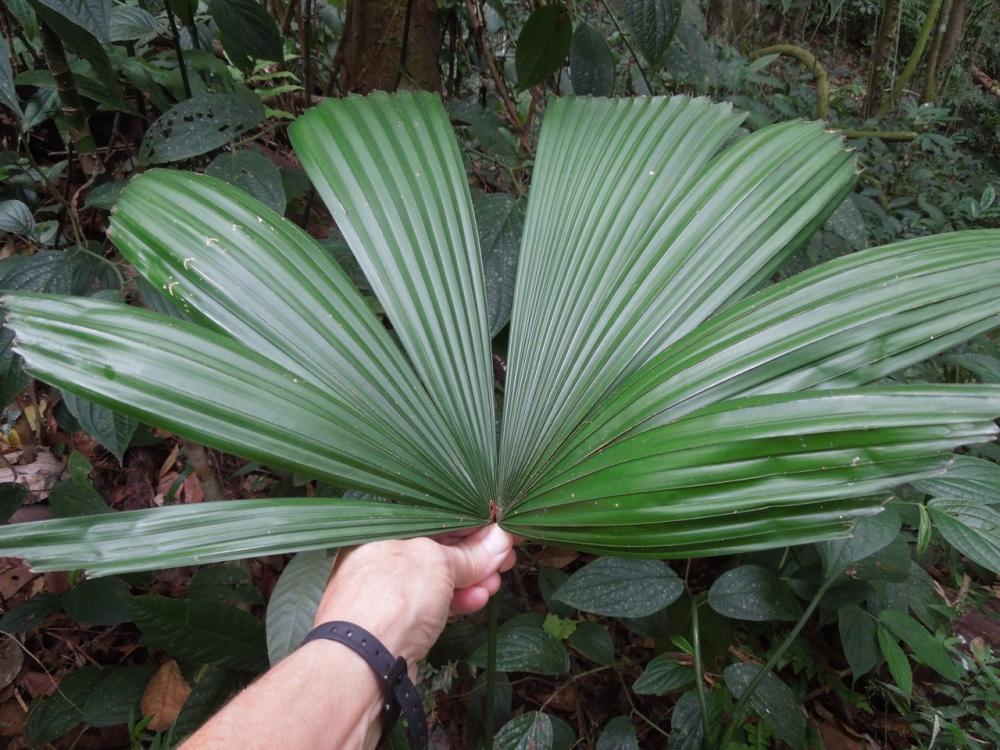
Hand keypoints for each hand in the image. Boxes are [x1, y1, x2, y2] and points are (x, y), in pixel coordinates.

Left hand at [312, 524, 516, 664]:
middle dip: (475, 555)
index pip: (434, 519)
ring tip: (496, 580)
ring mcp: (385, 592)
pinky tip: (478, 599)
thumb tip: (499, 541)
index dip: (470, 523)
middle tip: (506, 555)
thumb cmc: (390, 598)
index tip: (498, 529)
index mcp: (379, 530)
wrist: (363, 663)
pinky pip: (430, 604)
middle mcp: (378, 557)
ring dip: (471, 579)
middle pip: (437, 549)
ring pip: (436, 579)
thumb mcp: (439, 563)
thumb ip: (470, 554)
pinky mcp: (394, 622)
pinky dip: (454, 601)